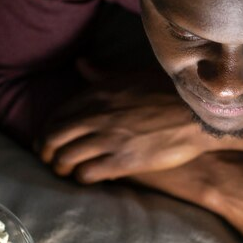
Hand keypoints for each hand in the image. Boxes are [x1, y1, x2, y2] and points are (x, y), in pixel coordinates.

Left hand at [37, 60, 209, 182]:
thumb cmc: (168, 93)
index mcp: (98, 93)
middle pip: (53, 138)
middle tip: (49, 160)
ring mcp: (109, 139)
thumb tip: (80, 64)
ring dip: (61, 168)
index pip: (57, 114)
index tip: (48, 140)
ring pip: (65, 158)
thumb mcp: (132, 76)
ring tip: (65, 172)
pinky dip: (81, 178)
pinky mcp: (123, 161)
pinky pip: (87, 173)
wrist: (197, 116)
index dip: (47, 130)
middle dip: (45, 152)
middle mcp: (98, 115)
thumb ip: (102, 74)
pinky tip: (87, 178)